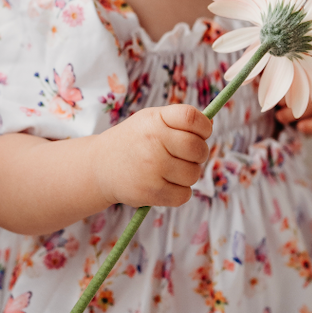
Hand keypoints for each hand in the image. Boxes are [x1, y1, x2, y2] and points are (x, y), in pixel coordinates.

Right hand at [95, 104, 211, 207]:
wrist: (99, 167)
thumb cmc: (133, 141)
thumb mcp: (151, 121)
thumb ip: (180, 121)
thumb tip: (211, 124)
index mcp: (155, 120)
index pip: (192, 117)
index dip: (204, 127)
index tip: (202, 133)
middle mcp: (154, 142)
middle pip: (199, 149)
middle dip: (199, 155)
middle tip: (186, 156)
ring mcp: (152, 168)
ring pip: (194, 174)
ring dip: (188, 175)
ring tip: (170, 171)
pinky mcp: (151, 192)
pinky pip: (184, 195)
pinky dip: (180, 193)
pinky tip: (165, 185)